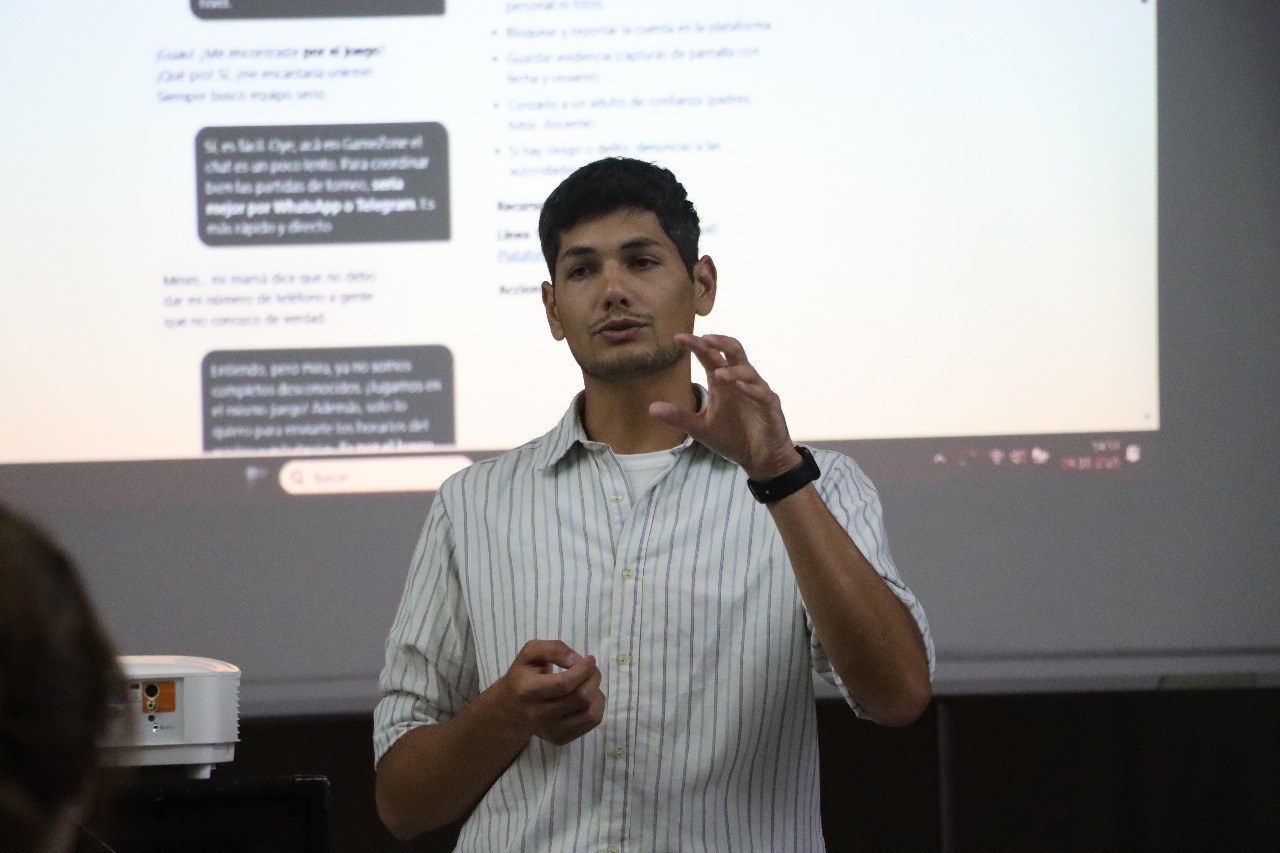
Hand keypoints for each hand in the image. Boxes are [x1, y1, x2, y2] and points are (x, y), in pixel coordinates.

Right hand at [497, 640, 604, 745]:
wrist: (510, 710)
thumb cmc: (522, 676)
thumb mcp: (530, 654)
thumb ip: (553, 650)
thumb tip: (577, 660)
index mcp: (528, 690)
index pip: (564, 684)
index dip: (583, 670)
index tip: (590, 659)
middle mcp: (539, 715)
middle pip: (580, 698)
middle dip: (593, 679)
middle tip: (591, 670)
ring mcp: (550, 730)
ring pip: (590, 714)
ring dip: (597, 694)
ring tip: (589, 684)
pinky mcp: (560, 739)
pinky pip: (591, 723)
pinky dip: (596, 707)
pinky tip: (587, 698)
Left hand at [649, 333, 801, 480]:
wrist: (758, 458)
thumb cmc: (732, 438)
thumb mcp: (700, 428)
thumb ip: (679, 416)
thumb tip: (650, 408)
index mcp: (723, 382)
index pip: (710, 356)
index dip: (697, 345)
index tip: (678, 338)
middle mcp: (739, 381)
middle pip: (733, 351)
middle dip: (720, 342)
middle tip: (704, 338)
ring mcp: (757, 391)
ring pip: (748, 370)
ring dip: (732, 370)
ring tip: (717, 373)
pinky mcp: (770, 406)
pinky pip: (762, 393)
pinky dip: (751, 389)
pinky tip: (739, 387)